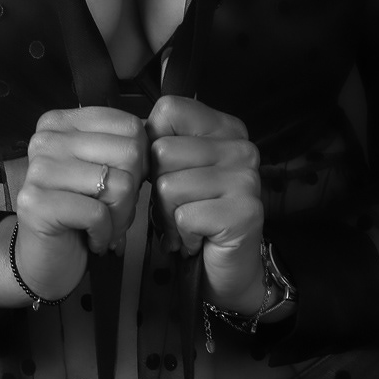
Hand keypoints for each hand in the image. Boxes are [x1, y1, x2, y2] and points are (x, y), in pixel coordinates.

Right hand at [13, 107, 148, 301]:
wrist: (44, 260)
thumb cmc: (80, 213)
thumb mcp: (103, 170)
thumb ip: (123, 149)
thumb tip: (156, 141)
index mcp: (61, 123)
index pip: (128, 125)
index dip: (141, 160)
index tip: (123, 181)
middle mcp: (46, 140)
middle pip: (129, 153)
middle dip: (132, 192)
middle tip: (113, 210)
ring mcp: (38, 170)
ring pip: (120, 185)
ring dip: (120, 217)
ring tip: (102, 226)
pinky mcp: (36, 204)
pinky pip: (98, 214)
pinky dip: (105, 234)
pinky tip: (91, 238)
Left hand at [147, 96, 265, 313]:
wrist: (228, 270)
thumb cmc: (196, 215)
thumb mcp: (178, 169)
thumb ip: (161, 142)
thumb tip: (132, 130)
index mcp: (225, 128)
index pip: (169, 109)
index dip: (152, 143)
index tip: (166, 170)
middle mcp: (241, 147)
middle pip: (163, 151)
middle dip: (158, 188)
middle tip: (179, 207)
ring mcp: (245, 179)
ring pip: (168, 186)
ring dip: (168, 216)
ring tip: (187, 225)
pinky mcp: (244, 212)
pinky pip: (183, 216)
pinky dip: (182, 235)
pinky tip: (198, 240)